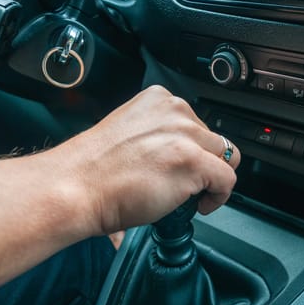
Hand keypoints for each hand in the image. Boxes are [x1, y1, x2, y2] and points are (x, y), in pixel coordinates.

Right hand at [47, 85, 240, 235]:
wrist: (76, 187)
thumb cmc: (93, 170)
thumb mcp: (130, 133)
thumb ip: (157, 134)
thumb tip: (176, 154)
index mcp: (159, 100)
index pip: (196, 123)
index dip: (194, 150)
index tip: (185, 165)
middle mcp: (175, 111)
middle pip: (213, 140)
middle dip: (204, 164)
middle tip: (186, 184)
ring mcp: (185, 135)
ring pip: (224, 157)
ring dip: (212, 178)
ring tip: (192, 195)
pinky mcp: (193, 161)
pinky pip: (227, 179)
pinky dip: (220, 195)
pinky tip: (201, 204)